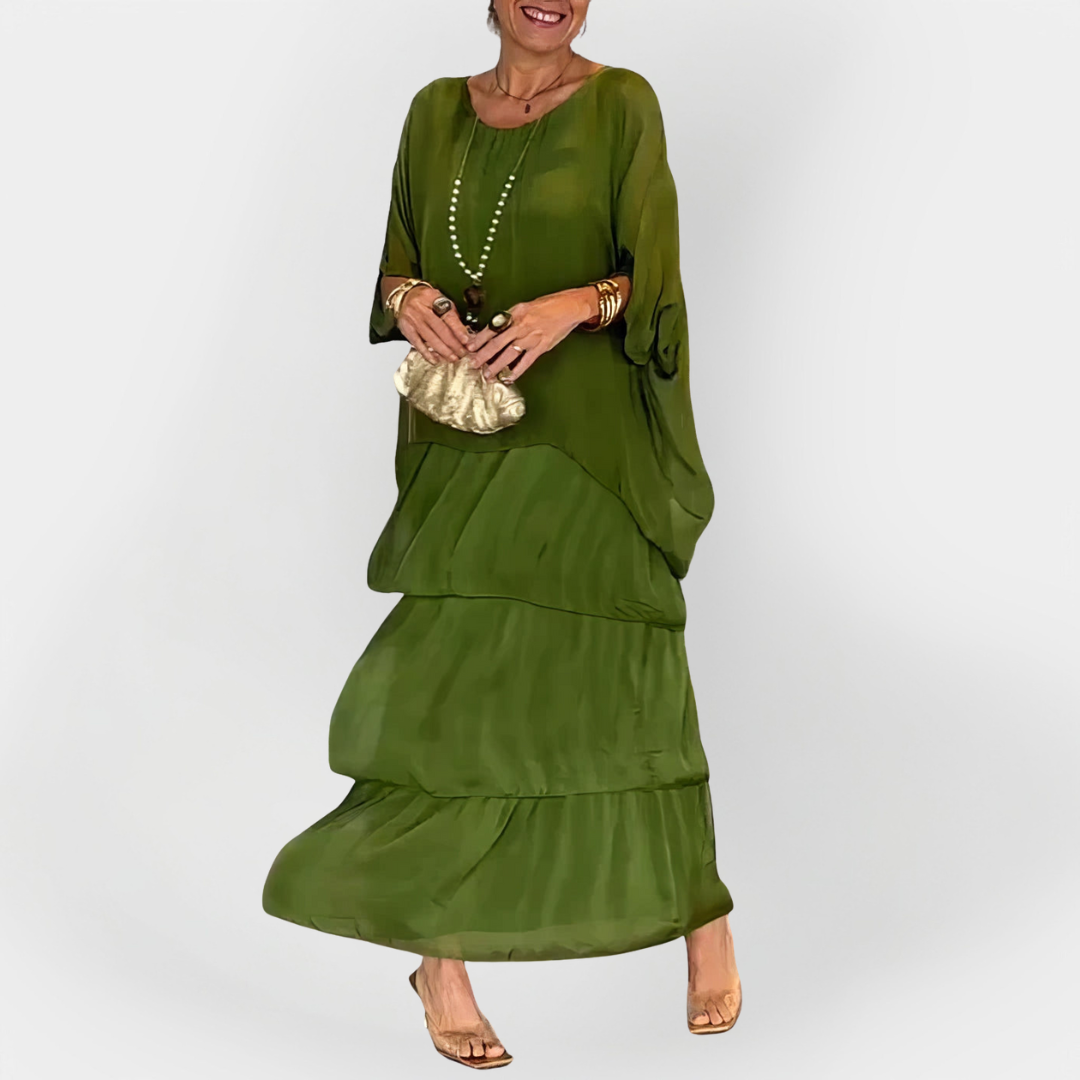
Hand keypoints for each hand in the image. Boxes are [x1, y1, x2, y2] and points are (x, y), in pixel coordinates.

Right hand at [397, 286, 470, 363]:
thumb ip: (452, 315)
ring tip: (453, 358)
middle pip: (440, 329)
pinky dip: (427, 354)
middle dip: (453, 344)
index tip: (466, 340)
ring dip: (444, 351)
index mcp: (433, 298)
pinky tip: (436, 360)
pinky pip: (418, 344)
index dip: (458, 330)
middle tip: (462, 353)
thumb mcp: (441, 299)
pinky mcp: (407, 330)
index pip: (448, 316)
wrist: (404, 298)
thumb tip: (464, 333)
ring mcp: (413, 320)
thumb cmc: (426, 301)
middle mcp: (421, 309)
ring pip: (431, 339)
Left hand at [465, 288, 595, 381]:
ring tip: (487, 375)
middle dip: (483, 355)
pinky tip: (509, 378)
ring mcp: (531, 337)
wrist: (569, 307)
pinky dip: (517, 371)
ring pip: (509, 354)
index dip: (479, 338)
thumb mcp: (525, 307)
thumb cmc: (548, 305)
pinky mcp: (541, 347)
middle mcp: (521, 326)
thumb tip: (496, 329)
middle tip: (473, 364)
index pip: (492, 327)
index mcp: (515, 314)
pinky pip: (526, 362)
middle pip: (497, 343)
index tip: (469, 346)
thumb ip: (511, 318)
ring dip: (496, 366)